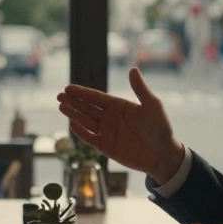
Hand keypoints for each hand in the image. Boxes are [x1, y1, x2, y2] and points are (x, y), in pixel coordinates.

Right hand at [57, 68, 185, 181]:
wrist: (163, 154)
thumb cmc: (160, 128)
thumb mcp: (152, 105)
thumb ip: (140, 89)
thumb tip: (133, 69)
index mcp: (118, 106)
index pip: (96, 97)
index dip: (82, 93)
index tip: (68, 88)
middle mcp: (110, 118)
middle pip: (87, 108)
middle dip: (73, 102)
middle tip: (59, 96)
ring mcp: (106, 132)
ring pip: (86, 121)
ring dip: (73, 114)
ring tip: (61, 106)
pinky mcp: (106, 147)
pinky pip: (90, 138)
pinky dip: (81, 132)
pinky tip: (72, 124)